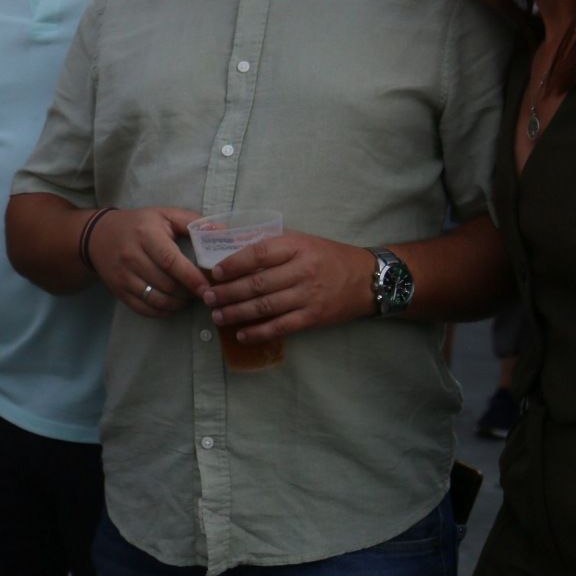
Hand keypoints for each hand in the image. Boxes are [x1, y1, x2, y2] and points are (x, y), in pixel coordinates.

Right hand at [87, 207, 207, 315]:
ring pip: (156, 300)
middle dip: (188, 293)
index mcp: (146, 235)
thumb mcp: (165, 215)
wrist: (98, 235)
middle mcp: (132, 257)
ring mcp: (123, 276)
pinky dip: (162, 311)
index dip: (191, 278)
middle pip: (166, 284)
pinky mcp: (118, 291)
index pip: (171, 262)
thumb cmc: (139, 224)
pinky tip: (172, 304)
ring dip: (177, 304)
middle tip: (202, 292)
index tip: (207, 287)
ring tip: (188, 297)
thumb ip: (193, 222)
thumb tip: (223, 233)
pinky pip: (144, 309)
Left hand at [200, 230, 377, 340]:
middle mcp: (302, 270)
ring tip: (217, 316)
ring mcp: (308, 295)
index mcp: (297, 246)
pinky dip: (259, 332)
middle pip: (257, 283)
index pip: (258, 253)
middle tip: (207, 297)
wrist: (368, 279)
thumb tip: (233, 245)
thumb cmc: (329, 256)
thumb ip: (272, 244)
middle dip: (228, 292)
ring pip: (265, 306)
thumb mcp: (303, 241)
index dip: (233, 263)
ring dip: (237, 313)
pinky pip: (281, 326)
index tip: (214, 272)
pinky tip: (241, 334)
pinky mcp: (313, 317)